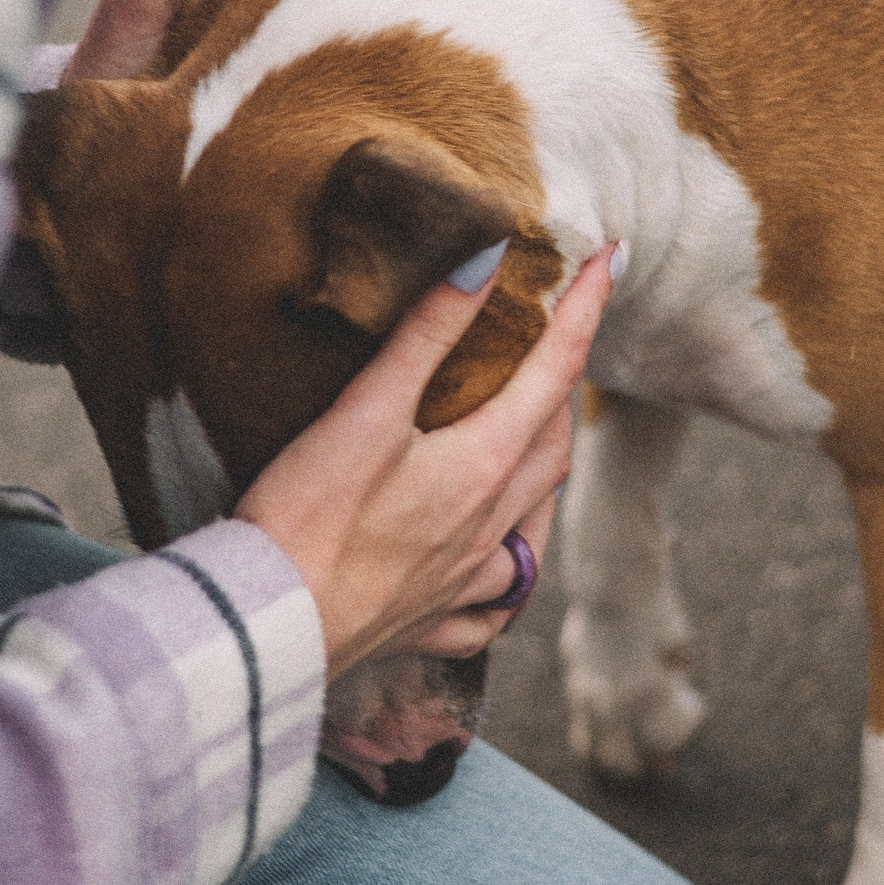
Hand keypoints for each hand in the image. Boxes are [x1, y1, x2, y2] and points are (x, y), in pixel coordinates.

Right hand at [236, 241, 619, 677]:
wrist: (269, 627)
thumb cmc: (307, 516)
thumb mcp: (365, 410)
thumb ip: (427, 334)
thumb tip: (487, 260)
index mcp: (483, 467)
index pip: (555, 372)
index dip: (586, 309)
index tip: (614, 257)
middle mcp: (491, 527)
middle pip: (553, 443)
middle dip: (565, 385)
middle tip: (560, 343)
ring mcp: (467, 584)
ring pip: (536, 524)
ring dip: (547, 473)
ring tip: (540, 442)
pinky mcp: (431, 625)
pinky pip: (494, 606)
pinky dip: (508, 577)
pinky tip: (498, 569)